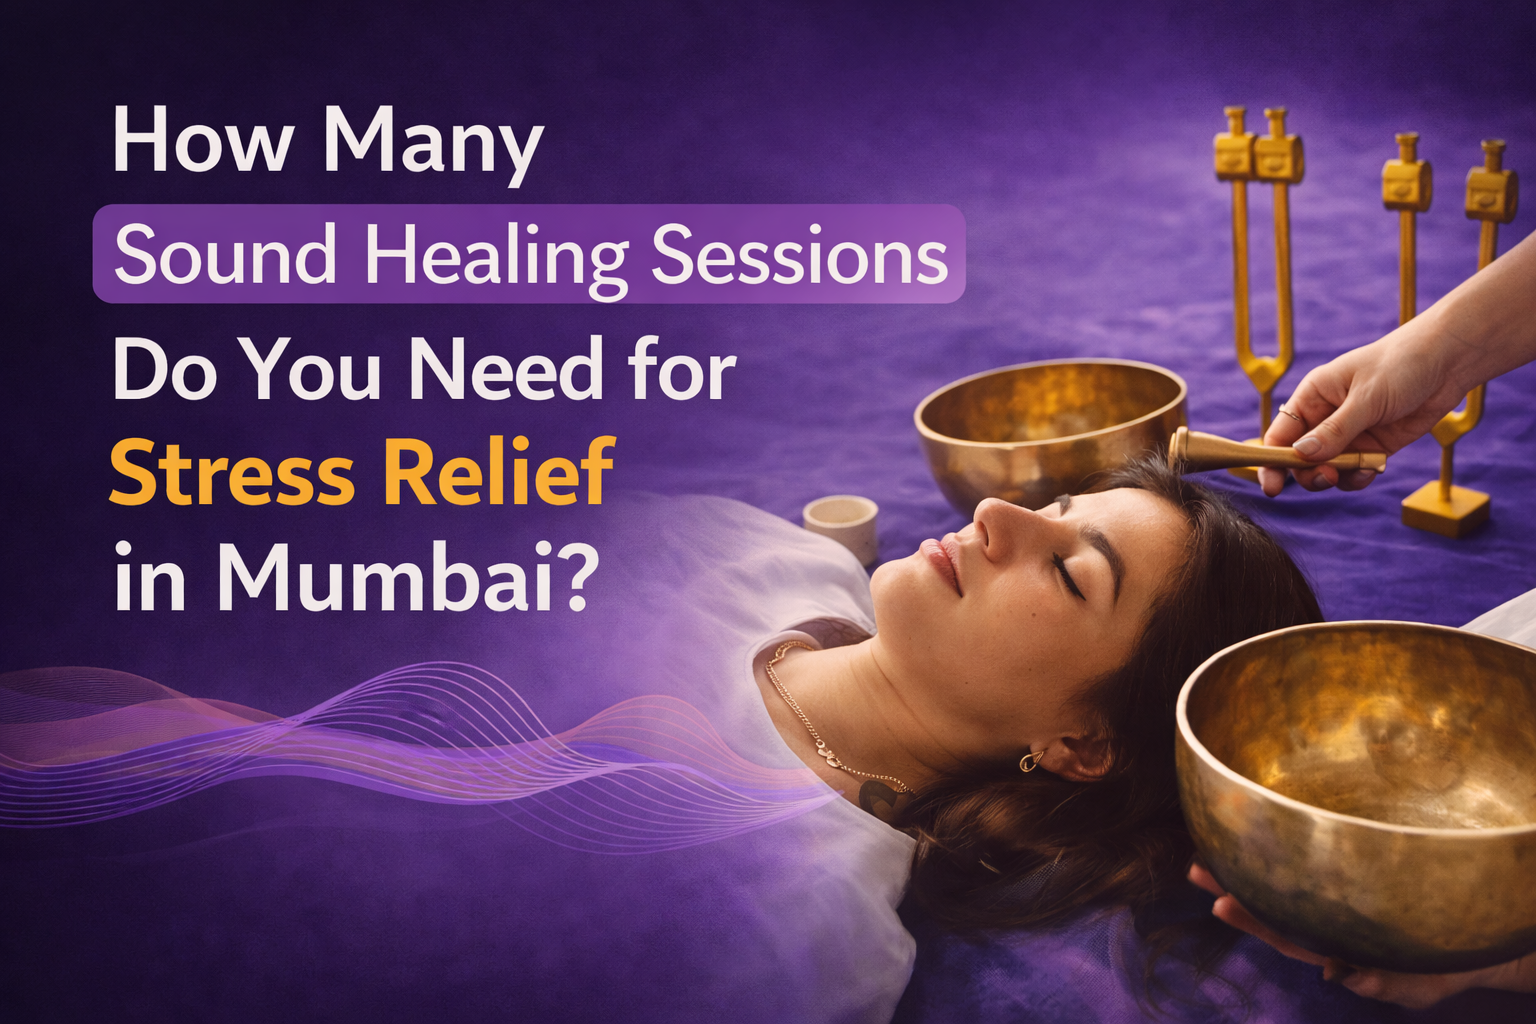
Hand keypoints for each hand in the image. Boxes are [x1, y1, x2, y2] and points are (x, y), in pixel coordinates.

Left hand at [1186, 863, 1531, 1008]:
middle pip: (1275, 903)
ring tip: (1211, 852)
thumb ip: (1382, 982)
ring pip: (1288, 883)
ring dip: (1251, 868)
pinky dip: (1291, 848)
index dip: (1252, 917)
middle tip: (1195, 867)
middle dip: (1234, 886)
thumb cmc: (1437, 964)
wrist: (1475, 940)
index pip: (1285, 931)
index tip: (1217, 901)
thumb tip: (1341, 973)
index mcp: (1336, 942)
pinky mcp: (1356, 872)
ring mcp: (1339, 899)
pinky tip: (1264, 830)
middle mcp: (1329, 919)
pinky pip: (1318, 863)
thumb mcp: (1416, 983)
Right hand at [1257, 324, 1464, 495]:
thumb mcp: (1366, 398)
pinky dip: (1359, 477)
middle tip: (1328, 476)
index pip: (1281, 435)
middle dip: (1310, 473)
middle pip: (1301, 458)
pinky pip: (1354, 471)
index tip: (1272, 486)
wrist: (1448, 361)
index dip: (1272, 461)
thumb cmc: (1401, 365)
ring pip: (1328, 468)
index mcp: (1313, 397)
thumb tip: (1300, 456)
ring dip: (1337, 477)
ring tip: (1359, 471)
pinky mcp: (1373, 447)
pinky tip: (1372, 470)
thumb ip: (1334, 430)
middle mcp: (1326, 417)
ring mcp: (1350, 434)